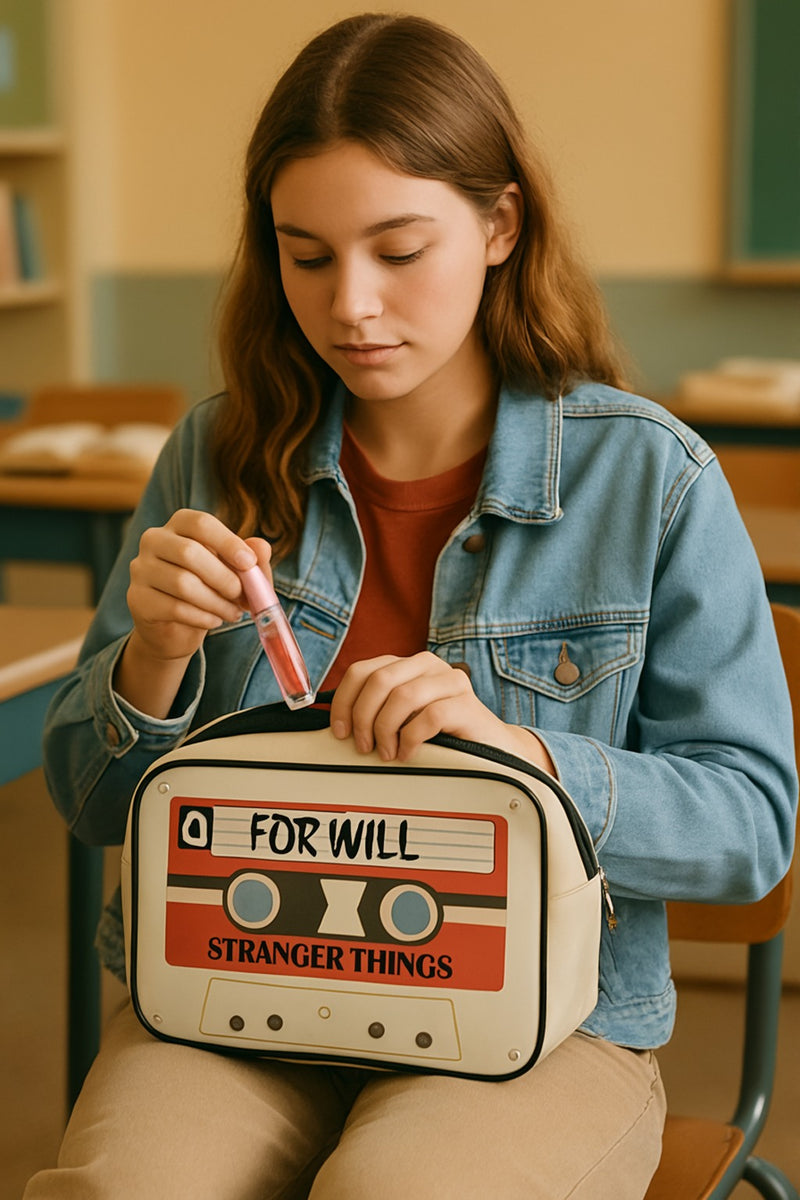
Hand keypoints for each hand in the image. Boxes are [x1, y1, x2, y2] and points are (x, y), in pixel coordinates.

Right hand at [126, 509, 271, 662]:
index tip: (249, 563)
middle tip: (242, 596)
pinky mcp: (137, 599)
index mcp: (179, 524)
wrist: (175, 627)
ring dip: (216, 602)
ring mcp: (141, 569)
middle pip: (189, 552)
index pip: (200, 523)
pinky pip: (173, 608)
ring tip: (233, 613)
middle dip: (223, 577)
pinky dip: (202, 617)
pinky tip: (214, 621)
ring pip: (182, 583)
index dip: (227, 542)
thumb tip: (262, 548)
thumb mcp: (236, 572)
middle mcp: (154, 540)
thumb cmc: (210, 589)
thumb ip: (252, 559)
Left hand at [330, 651, 553, 772]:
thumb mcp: (403, 718)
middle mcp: (426, 665)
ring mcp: (449, 681)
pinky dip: (411, 739)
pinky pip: (428, 717)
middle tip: (364, 746)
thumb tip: (339, 724)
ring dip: (386, 729)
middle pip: (378, 680)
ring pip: (402, 696)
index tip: (340, 731)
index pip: (362, 670)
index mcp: (406, 665)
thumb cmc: (441, 735)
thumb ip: (377, 711)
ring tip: (387, 753)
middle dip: (363, 716)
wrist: (491, 748)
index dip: (344, 701)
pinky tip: (409, 753)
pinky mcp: (466, 703)